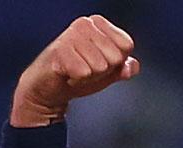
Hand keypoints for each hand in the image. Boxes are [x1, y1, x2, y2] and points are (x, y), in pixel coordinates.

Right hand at [10, 15, 138, 126]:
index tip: (100, 63)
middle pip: (114, 57)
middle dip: (103, 71)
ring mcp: (71, 36)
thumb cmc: (78, 75)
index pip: (126, 45)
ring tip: (76, 71)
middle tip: (86, 69)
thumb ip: (124, 68)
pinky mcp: (59, 51)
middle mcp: (84, 24)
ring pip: (100, 66)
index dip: (117, 62)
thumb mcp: (107, 72)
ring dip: (90, 76)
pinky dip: (78, 80)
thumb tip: (133, 66)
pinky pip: (84, 72)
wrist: (49, 89)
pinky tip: (67, 75)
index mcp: (98, 24)